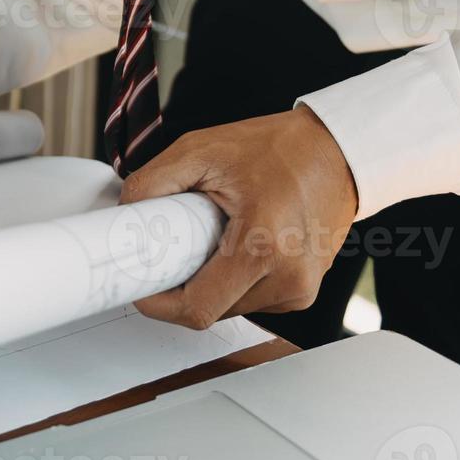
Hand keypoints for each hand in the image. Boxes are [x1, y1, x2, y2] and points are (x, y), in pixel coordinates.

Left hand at [118, 106, 357, 329]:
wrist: (337, 151)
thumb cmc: (278, 148)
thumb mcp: (202, 150)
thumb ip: (153, 183)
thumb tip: (123, 216)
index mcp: (261, 247)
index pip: (197, 309)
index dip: (159, 302)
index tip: (141, 285)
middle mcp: (287, 278)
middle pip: (210, 310)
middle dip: (184, 283)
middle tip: (178, 245)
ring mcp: (299, 290)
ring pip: (229, 307)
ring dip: (211, 281)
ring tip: (217, 236)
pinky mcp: (303, 292)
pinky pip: (251, 299)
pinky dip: (234, 279)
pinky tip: (240, 244)